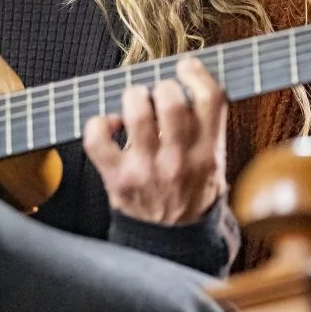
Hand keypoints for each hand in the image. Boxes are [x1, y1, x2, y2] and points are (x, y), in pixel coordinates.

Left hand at [83, 56, 227, 224]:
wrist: (171, 243)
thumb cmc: (189, 192)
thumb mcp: (213, 163)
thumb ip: (205, 126)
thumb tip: (189, 76)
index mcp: (207, 154)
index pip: (210, 99)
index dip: (196, 74)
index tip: (186, 68)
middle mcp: (178, 161)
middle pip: (171, 100)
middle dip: (163, 86)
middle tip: (159, 94)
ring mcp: (146, 170)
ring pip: (136, 110)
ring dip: (133, 97)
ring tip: (136, 104)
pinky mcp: (117, 178)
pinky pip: (97, 138)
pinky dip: (99, 123)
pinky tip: (111, 125)